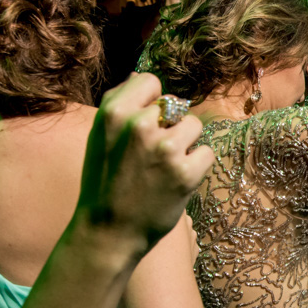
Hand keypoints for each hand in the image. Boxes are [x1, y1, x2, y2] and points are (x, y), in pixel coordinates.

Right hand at [76, 73, 214, 255]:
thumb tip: (139, 76)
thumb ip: (119, 103)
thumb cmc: (104, 182)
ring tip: (164, 167)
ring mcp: (165, 148)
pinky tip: (176, 180)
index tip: (146, 125)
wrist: (109, 231)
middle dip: (170, 127)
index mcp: (115, 112)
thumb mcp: (100, 136)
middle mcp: (140, 125)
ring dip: (186, 145)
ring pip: (194, 127)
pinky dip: (197, 166)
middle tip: (151, 156)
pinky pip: (207, 152)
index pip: (151, 82)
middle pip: (176, 106)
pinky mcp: (186, 172)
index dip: (153, 103)